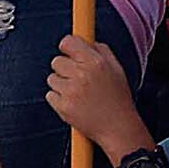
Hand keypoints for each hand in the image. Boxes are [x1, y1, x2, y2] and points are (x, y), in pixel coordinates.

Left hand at [43, 25, 144, 156]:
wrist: (118, 129)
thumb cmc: (118, 98)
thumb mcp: (116, 69)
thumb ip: (100, 50)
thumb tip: (84, 39)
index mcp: (95, 62)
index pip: (68, 42)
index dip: (67, 47)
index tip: (69, 52)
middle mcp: (82, 75)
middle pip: (56, 61)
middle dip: (65, 68)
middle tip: (78, 79)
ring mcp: (71, 92)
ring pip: (51, 78)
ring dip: (61, 84)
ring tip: (78, 93)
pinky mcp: (63, 107)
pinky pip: (50, 95)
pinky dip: (58, 99)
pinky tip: (74, 103)